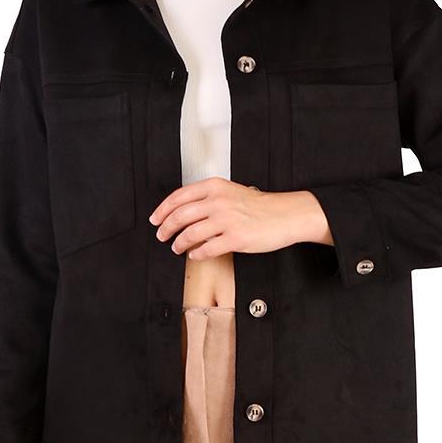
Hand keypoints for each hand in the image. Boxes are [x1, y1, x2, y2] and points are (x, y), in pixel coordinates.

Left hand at [148, 179, 329, 257]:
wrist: (285, 215)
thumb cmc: (260, 206)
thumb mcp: (231, 192)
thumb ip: (208, 198)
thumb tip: (185, 212)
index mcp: (215, 187)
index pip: (179, 197)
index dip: (162, 210)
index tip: (155, 219)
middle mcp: (218, 202)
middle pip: (180, 216)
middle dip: (166, 229)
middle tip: (161, 236)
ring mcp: (226, 220)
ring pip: (190, 234)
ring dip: (179, 243)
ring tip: (177, 248)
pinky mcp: (235, 239)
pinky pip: (207, 249)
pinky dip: (197, 254)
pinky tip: (195, 255)